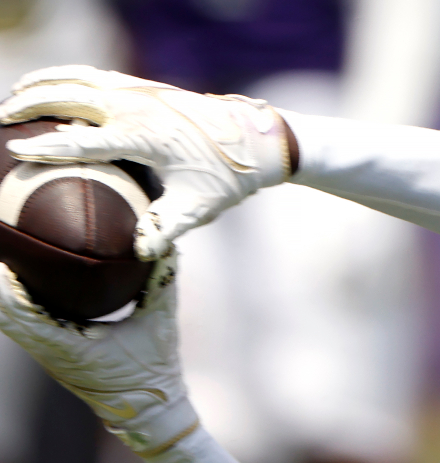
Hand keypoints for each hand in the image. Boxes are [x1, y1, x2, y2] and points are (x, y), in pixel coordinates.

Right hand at [0, 65, 291, 259]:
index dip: (46, 146)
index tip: (16, 150)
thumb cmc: (226, 177)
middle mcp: (136, 105)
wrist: (258, 138)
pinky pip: (93, 75)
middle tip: (1, 120)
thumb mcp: (198, 207)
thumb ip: (165, 228)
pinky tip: (51, 87)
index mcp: (144, 135)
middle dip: (28, 105)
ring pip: (76, 77)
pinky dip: (65, 77)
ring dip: (41, 83)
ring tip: (14, 97)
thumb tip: (139, 253)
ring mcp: (139, 90)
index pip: (82, 141)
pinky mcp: (144, 86)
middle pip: (67, 96)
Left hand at [0, 255, 197, 457]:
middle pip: (6, 315)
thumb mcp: (161, 323)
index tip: (6, 258)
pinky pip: (25, 328)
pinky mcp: (52, 357)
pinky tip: (18, 285)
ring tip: (3, 264)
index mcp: (70, 347)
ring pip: (10, 322)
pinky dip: (17, 307)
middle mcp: (50, 353)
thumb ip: (161, 282)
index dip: (6, 286)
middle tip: (3, 248)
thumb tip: (162, 245)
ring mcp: (48, 357)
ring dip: (4, 295)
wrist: (152, 412)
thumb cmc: (155, 372)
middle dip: (0, 284)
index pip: (22, 312)